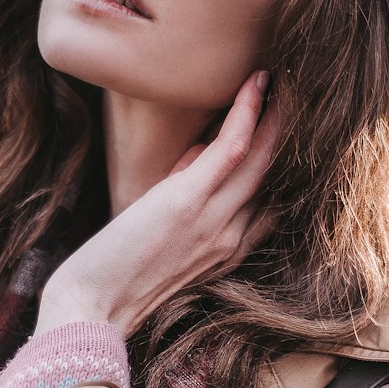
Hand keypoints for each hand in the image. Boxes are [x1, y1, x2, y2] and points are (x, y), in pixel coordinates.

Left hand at [35, 70, 278, 337]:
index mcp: (228, 252)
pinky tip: (256, 82)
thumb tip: (199, 154)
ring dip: (278, 114)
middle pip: (274, 175)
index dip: (282, 164)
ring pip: (262, 157)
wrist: (91, 309)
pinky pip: (232, 148)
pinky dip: (247, 112)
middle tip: (298, 92)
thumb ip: (186, 199)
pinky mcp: (188, 201)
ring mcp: (214, 220)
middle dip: (288, 132)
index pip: (272, 202)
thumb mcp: (163, 237)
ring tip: (287, 78)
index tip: (285, 127)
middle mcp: (231, 238)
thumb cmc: (115, 277)